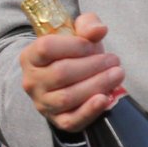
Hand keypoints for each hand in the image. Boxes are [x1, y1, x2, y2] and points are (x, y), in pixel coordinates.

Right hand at [18, 13, 123, 132]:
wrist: (70, 80)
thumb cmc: (73, 54)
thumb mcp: (77, 33)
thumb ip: (87, 25)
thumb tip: (99, 30)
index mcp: (30, 57)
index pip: (46, 48)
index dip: (74, 45)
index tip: (93, 44)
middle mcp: (31, 82)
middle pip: (61, 73)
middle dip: (93, 66)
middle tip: (114, 60)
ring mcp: (43, 103)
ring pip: (68, 97)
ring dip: (97, 84)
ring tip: (117, 74)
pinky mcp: (57, 121)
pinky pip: (71, 120)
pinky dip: (89, 111)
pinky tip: (105, 99)